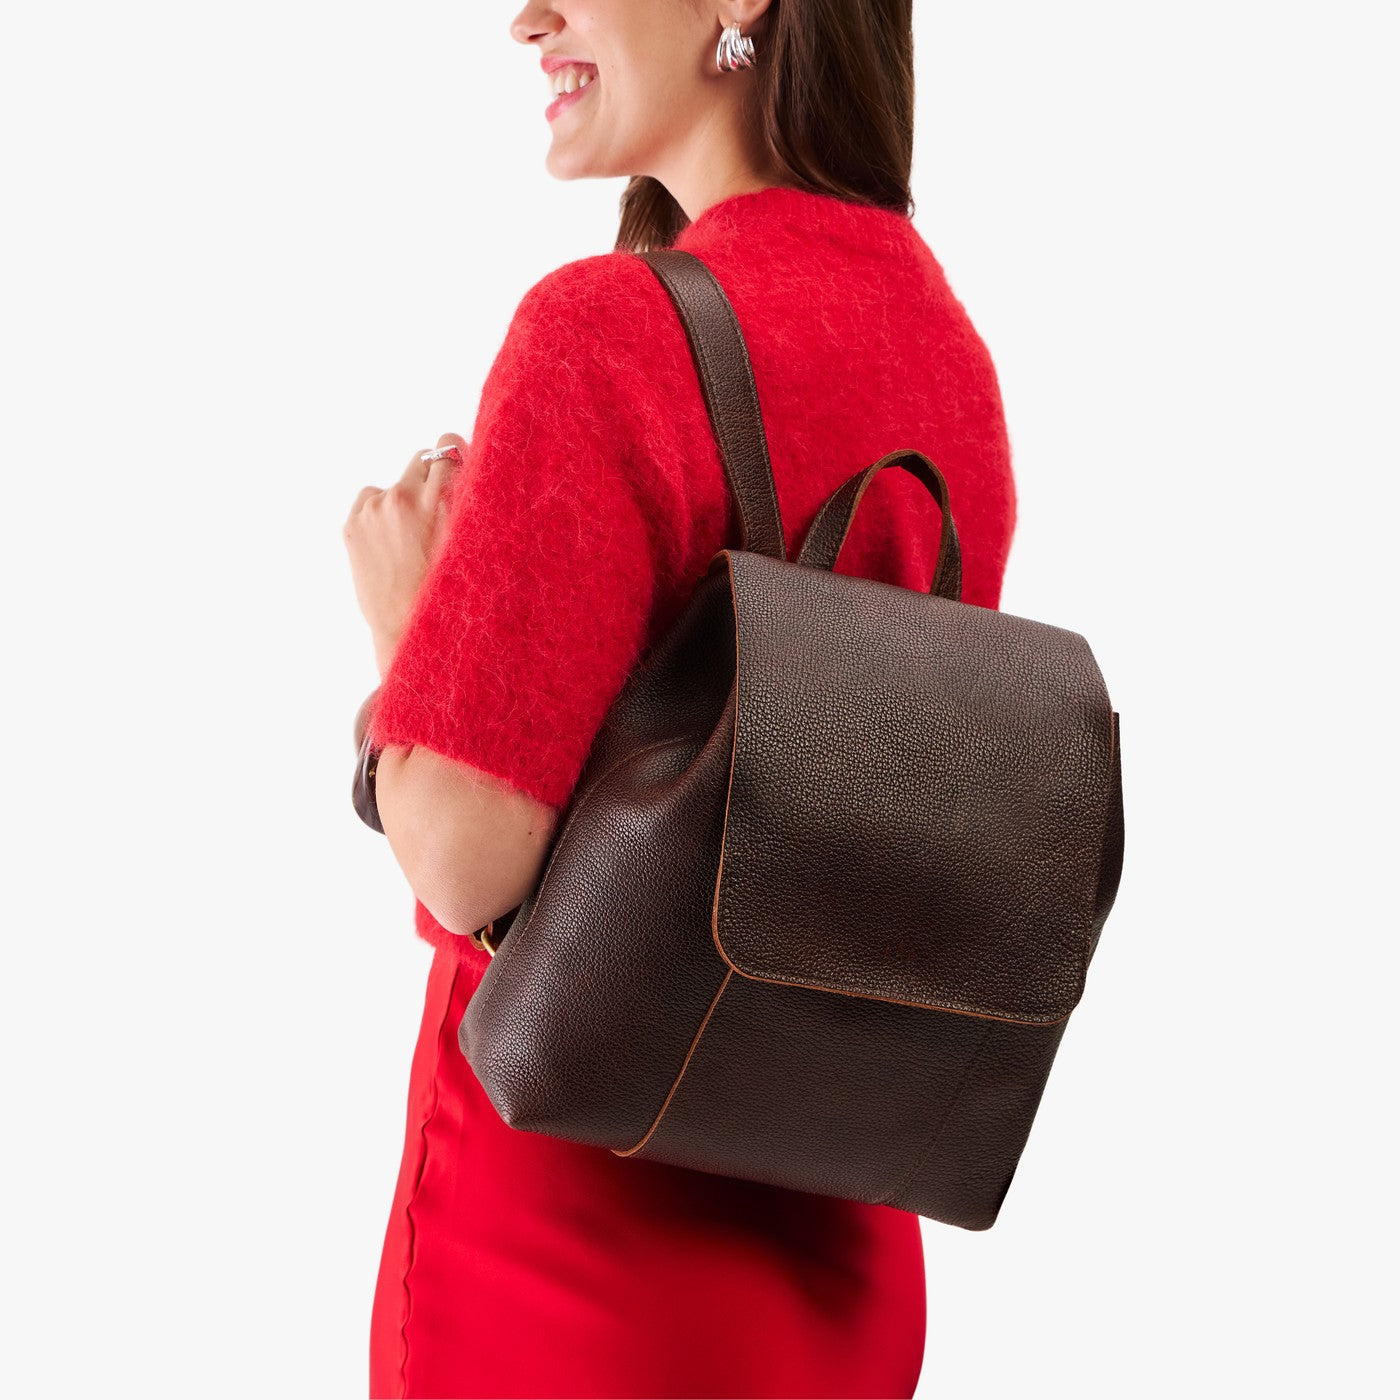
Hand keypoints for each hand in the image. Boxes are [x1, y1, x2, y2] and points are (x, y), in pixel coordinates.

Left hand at [344, 433, 466, 677]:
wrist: (408, 630)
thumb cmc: (450, 592)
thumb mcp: (473, 544)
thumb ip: (470, 501)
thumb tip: (466, 463)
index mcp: (441, 501)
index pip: (449, 445)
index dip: (457, 455)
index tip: (459, 467)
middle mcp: (405, 498)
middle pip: (423, 458)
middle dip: (432, 476)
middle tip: (437, 506)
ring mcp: (374, 510)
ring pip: (395, 483)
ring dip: (405, 499)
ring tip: (412, 538)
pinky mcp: (353, 524)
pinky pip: (370, 498)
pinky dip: (380, 512)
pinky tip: (392, 542)